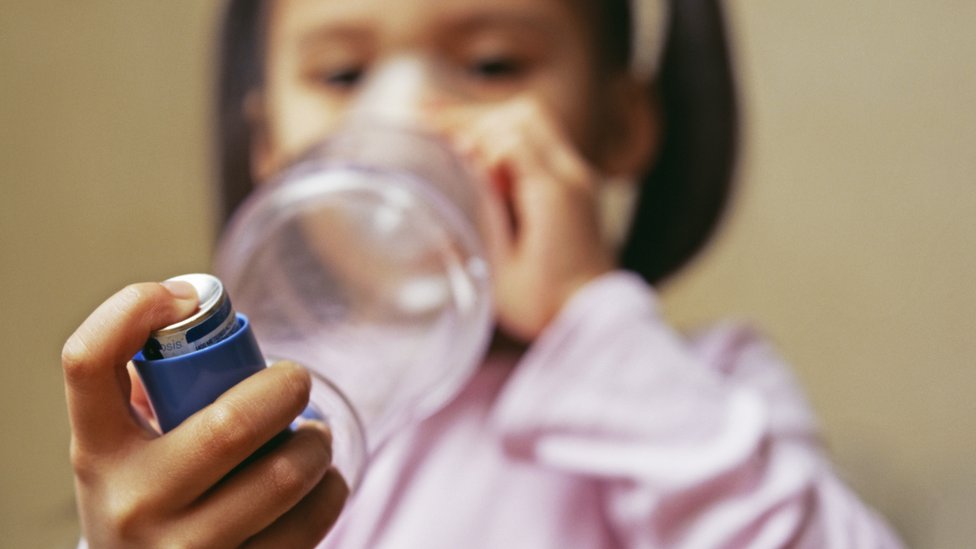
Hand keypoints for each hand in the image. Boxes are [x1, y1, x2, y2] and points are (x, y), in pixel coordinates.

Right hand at [62, 282, 346, 547]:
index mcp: (97, 452)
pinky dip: (329, 491)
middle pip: (231, 425)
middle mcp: (134, 504)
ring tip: (313, 437)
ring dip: (316, 444)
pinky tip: (319, 482)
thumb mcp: (119, 445)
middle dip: (286, 388)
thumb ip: (142, 384)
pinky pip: (311, 522)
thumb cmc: (144, 492)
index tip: (187, 298)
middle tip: (296, 382)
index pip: (89, 360)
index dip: (134, 307)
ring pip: (284, 476)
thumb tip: (193, 308)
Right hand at [434, 97, 613, 340]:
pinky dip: (507, 138)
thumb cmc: (546, 306)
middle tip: (430, 119)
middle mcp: (571, 176)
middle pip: (523, 117)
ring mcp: (578, 178)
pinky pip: (542, 143)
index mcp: (552, 195)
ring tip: (451, 130)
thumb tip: (467, 166)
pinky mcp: (576, 186)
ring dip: (492, 122)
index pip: (506, 136)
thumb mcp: (502, 270)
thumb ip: (486, 215)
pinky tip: (480, 153)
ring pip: (535, 123)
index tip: (427, 125)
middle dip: (474, 115)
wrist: (596, 319)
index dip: (465, 126)